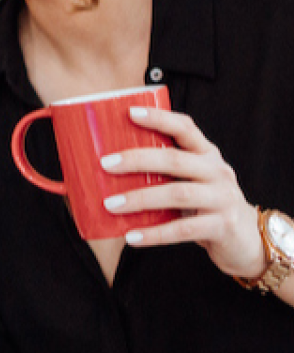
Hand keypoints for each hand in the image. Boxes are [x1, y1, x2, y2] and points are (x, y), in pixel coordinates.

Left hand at [100, 105, 264, 279]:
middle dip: (138, 160)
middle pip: (175, 160)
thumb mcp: (191, 182)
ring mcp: (222, 198)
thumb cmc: (205, 206)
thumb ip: (163, 173)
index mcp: (207, 154)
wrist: (246, 239)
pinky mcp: (222, 225)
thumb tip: (107, 173)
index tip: (130, 113)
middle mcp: (217, 171)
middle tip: (106, 164)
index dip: (159, 118)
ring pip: (178, 193)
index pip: (185, 128)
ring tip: (111, 204)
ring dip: (140, 198)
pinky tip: (132, 237)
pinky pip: (183, 229)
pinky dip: (154, 234)